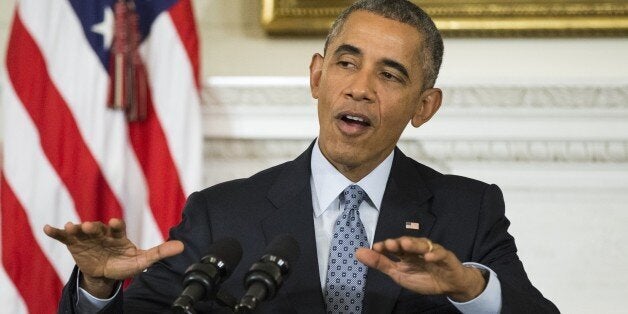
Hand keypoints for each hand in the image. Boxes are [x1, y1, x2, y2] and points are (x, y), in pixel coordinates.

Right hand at [43, 218, 182, 297]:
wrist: (105, 272)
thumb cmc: (125, 262)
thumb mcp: (142, 260)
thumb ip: (160, 252)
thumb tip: (182, 246)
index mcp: (118, 235)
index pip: (117, 228)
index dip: (115, 225)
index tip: (113, 222)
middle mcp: (102, 233)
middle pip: (97, 228)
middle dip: (93, 227)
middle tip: (89, 226)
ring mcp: (87, 237)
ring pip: (80, 231)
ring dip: (74, 228)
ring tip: (70, 227)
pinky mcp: (74, 243)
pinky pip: (64, 237)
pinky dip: (56, 232)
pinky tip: (47, 229)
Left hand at [356, 236, 485, 301]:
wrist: (449, 285)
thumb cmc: (423, 278)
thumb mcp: (399, 274)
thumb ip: (380, 264)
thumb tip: (358, 252)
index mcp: (405, 254)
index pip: (394, 247)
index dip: (385, 246)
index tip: (376, 248)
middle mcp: (417, 249)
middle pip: (407, 243)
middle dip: (398, 243)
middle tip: (389, 244)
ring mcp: (431, 251)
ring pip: (422, 244)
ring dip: (414, 244)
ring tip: (405, 244)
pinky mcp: (446, 257)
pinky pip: (440, 253)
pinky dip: (434, 254)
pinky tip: (427, 256)